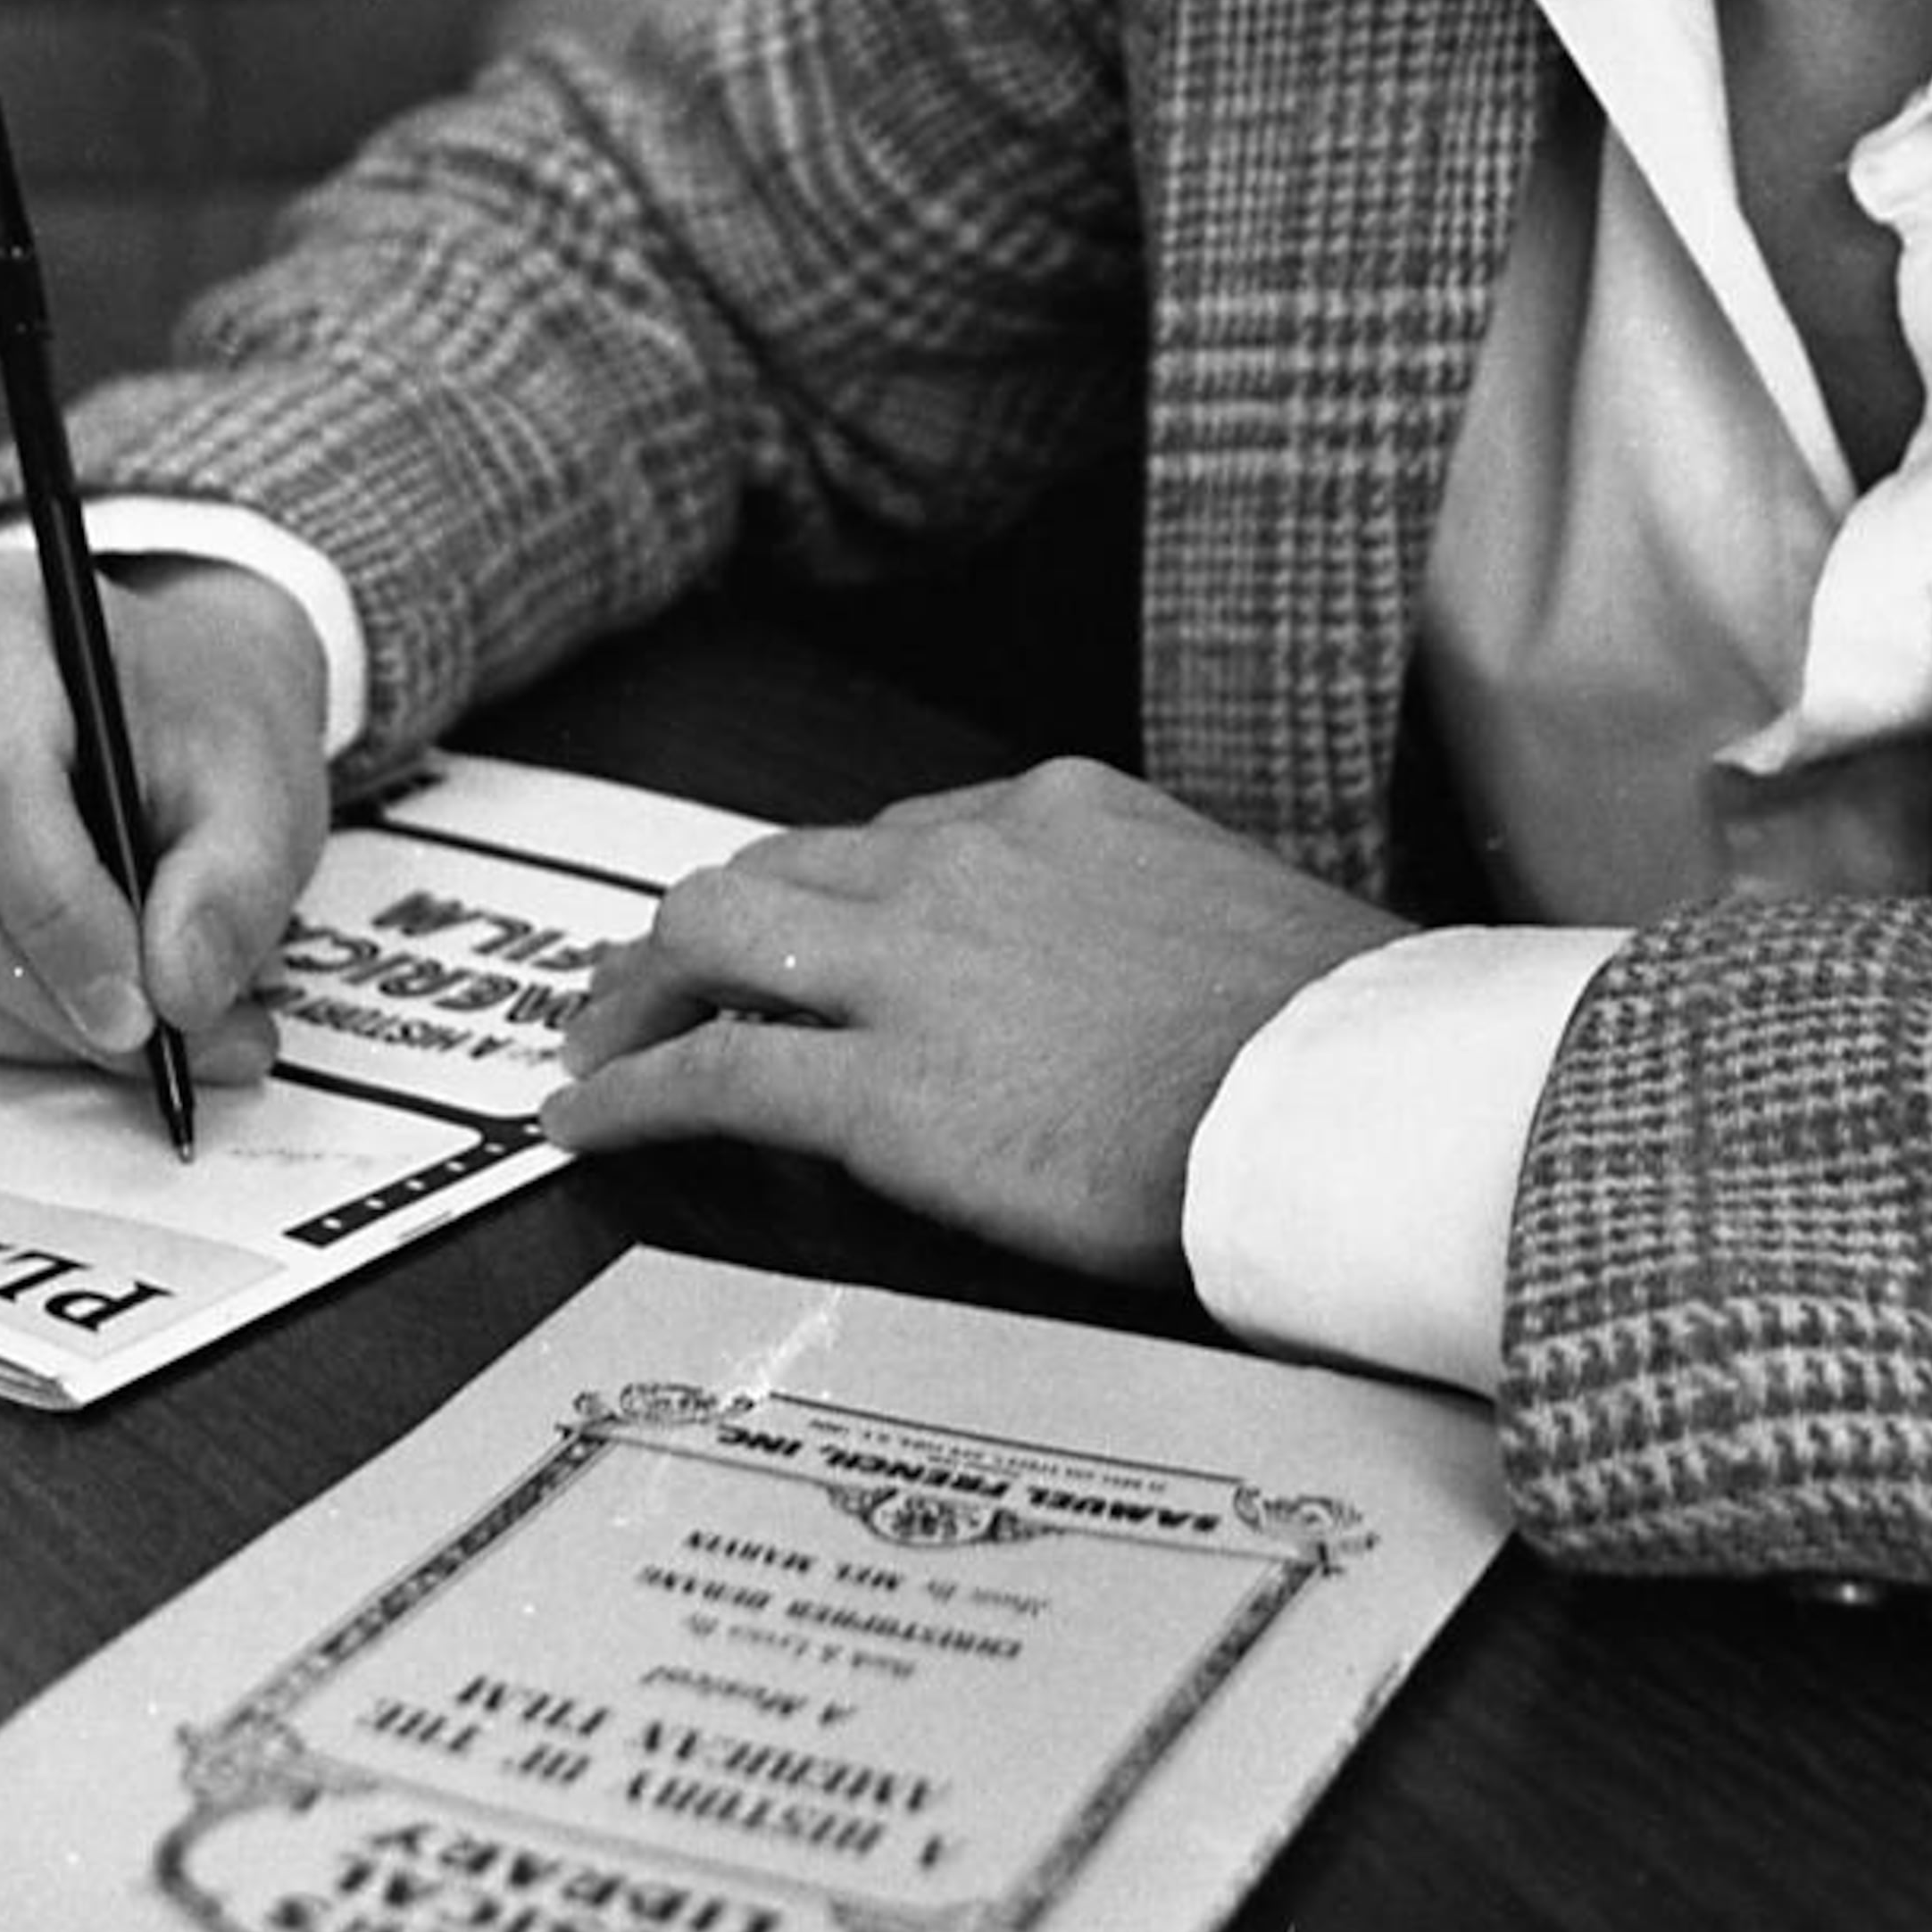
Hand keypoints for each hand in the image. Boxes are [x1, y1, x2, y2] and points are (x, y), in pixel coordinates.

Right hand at [0, 549, 329, 1088]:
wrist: (157, 695)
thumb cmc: (201, 715)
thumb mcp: (263, 777)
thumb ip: (238, 878)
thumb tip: (182, 988)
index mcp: (0, 614)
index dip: (62, 914)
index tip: (144, 1008)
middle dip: (66, 999)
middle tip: (180, 1047)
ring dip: (40, 1028)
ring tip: (154, 1034)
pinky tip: (77, 1001)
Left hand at [544, 754, 1407, 1278]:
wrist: (1346, 1101)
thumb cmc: (1334, 1034)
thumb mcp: (1233, 920)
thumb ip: (1143, 927)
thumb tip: (1137, 989)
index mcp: (1060, 809)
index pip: (897, 838)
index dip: (834, 901)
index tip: (814, 951)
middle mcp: (966, 857)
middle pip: (780, 864)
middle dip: (702, 926)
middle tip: (653, 983)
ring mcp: (914, 966)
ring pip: (717, 932)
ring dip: (638, 987)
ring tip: (594, 1045)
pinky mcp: (885, 1092)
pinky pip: (714, 1074)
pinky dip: (630, 1092)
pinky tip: (586, 1122)